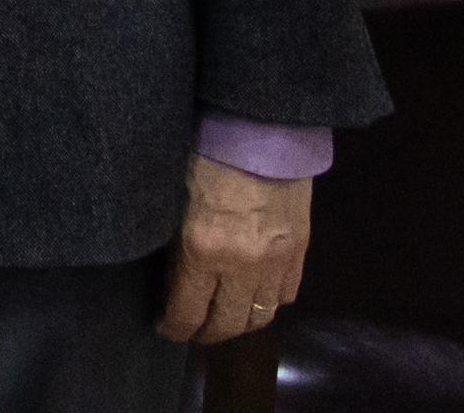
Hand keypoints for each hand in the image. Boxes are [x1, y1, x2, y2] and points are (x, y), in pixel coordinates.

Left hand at [158, 153, 311, 344]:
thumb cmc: (202, 154)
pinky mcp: (299, 251)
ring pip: (260, 316)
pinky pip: (285, 295)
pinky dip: (268, 303)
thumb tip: (169, 275)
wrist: (260, 129)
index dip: (174, 328)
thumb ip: (173, 242)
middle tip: (191, 330)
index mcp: (203, 250)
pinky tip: (253, 297)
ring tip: (222, 319)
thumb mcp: (171, 198)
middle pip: (228, 324)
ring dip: (239, 323)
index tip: (164, 328)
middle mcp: (243, 266)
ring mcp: (276, 261)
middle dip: (206, 333)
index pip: (188, 311)